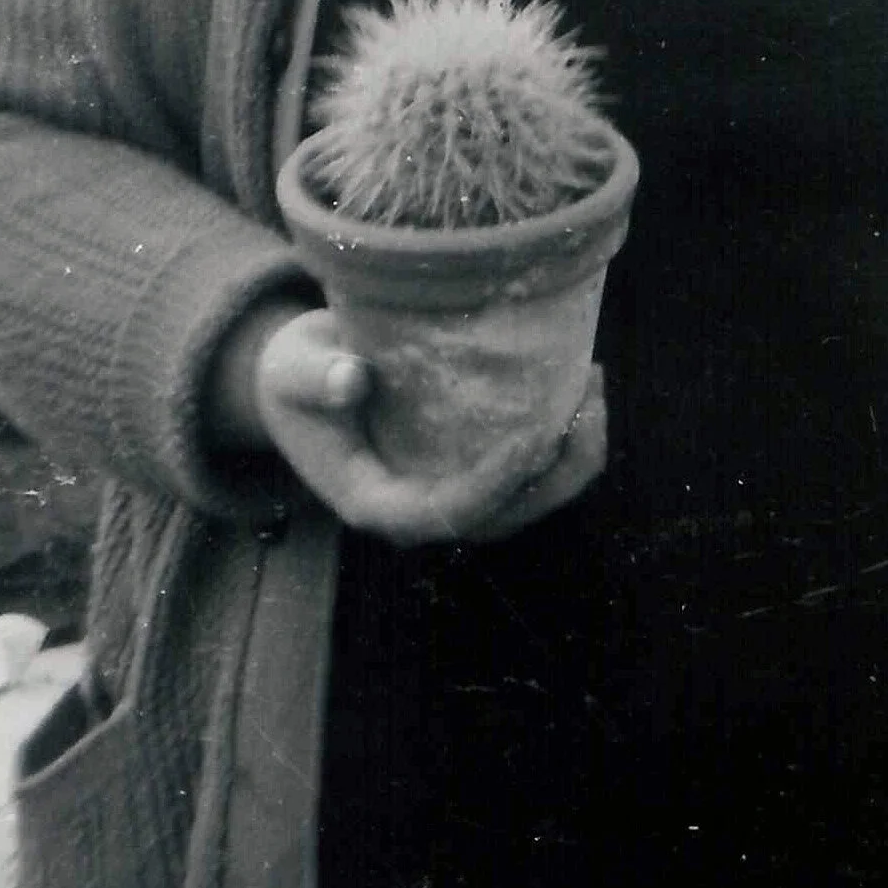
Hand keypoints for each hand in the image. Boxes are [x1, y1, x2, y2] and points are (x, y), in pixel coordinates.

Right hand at [252, 309, 607, 545]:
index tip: (530, 436)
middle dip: (557, 472)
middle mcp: (420, 511)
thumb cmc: (294, 376)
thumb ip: (315, 376)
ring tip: (595, 387)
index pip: (445, 514)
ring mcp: (449, 495)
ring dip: (573, 456)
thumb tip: (351, 380)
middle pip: (504, 518)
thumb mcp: (292, 369)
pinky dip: (562, 440)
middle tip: (588, 403)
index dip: (493, 485)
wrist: (300, 381)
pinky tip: (580, 386)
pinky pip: (528, 474)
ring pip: (527, 502)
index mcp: (374, 502)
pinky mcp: (469, 470)